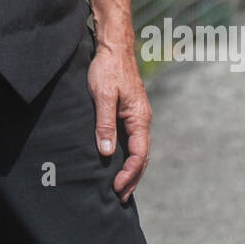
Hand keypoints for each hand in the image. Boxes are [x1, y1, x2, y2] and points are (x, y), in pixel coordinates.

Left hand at [87, 39, 151, 201]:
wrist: (113, 46)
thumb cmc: (107, 68)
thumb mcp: (102, 96)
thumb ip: (104, 124)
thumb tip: (106, 152)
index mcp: (139, 118)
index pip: (138, 154)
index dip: (128, 173)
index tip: (116, 187)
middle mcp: (141, 119)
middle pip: (142, 156)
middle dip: (133, 178)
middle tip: (121, 197)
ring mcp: (136, 116)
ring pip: (138, 149)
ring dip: (131, 169)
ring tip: (121, 187)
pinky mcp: (129, 112)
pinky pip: (132, 139)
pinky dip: (127, 155)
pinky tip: (118, 161)